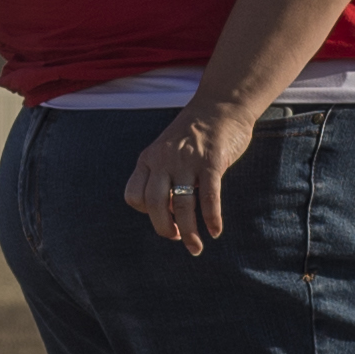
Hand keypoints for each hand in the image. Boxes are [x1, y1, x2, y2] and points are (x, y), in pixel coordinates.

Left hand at [137, 104, 258, 251]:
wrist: (220, 105)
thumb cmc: (194, 133)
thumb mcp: (167, 150)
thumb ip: (163, 176)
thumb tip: (169, 212)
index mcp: (149, 158)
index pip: (133, 195)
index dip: (146, 212)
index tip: (164, 213)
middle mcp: (163, 160)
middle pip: (154, 205)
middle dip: (164, 229)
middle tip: (177, 238)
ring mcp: (187, 161)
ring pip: (182, 206)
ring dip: (189, 232)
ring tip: (195, 247)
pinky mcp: (212, 162)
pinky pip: (209, 197)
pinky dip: (212, 218)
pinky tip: (215, 231)